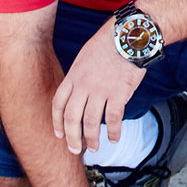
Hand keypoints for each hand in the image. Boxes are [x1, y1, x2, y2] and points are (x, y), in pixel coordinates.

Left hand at [53, 29, 145, 158]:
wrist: (129, 36)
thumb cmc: (110, 43)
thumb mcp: (85, 56)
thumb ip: (80, 75)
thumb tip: (79, 90)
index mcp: (74, 76)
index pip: (59, 104)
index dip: (57, 122)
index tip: (59, 135)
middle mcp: (84, 85)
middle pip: (71, 118)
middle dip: (72, 137)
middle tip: (75, 150)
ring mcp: (100, 90)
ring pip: (91, 122)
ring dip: (92, 139)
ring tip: (95, 148)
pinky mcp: (118, 93)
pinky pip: (113, 119)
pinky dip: (113, 132)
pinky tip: (114, 138)